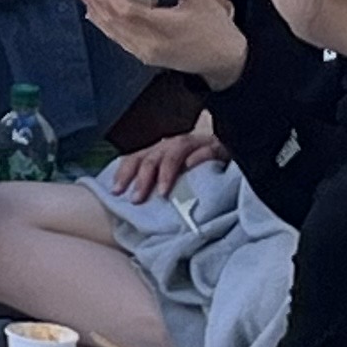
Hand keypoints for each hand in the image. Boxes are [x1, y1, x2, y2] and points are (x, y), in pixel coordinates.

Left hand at [81, 0, 248, 85]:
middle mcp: (151, 43)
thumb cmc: (216, 27)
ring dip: (95, 9)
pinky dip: (104, 25)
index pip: (128, 10)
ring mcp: (147, 52)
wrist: (227, 62)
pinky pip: (118, 39)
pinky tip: (94, 13)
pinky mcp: (146, 57)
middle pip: (114, 19)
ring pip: (112, 30)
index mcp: (166, 27)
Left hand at [107, 115, 231, 201]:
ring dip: (167, 171)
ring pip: (176, 151)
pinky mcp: (217, 147)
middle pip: (153, 156)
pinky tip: (192, 167)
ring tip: (163, 191)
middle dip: (142, 178)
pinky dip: (198, 158)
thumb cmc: (197, 166)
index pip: (136, 158)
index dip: (124, 173)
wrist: (230, 146)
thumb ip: (157, 184)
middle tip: (136, 199)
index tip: (115, 192)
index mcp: (160, 150)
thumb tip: (135, 203)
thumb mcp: (174, 173)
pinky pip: (207, 150)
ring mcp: (195, 143)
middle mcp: (174, 144)